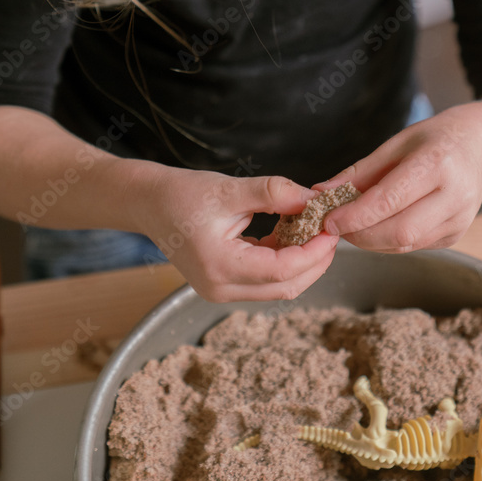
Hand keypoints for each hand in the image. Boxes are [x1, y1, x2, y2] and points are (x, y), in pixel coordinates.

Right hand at [125, 164, 339, 301]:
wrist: (149, 204)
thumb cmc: (182, 194)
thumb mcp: (229, 189)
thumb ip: (274, 194)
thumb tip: (314, 199)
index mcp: (220, 266)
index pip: (282, 270)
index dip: (314, 252)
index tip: (331, 229)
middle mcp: (220, 288)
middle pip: (286, 287)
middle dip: (315, 262)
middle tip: (332, 232)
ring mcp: (221, 291)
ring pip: (279, 287)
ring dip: (302, 263)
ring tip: (316, 231)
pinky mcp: (224, 285)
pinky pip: (265, 281)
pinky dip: (285, 261)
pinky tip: (293, 235)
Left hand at [311, 103, 481, 252]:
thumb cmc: (434, 140)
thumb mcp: (396, 144)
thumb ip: (358, 173)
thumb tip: (319, 194)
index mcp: (437, 163)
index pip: (389, 200)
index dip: (354, 216)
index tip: (328, 219)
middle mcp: (455, 195)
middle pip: (399, 231)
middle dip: (360, 235)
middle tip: (335, 226)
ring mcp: (459, 219)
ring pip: (405, 244)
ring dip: (370, 240)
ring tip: (352, 225)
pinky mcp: (456, 235)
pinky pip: (413, 246)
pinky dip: (387, 241)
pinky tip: (377, 226)